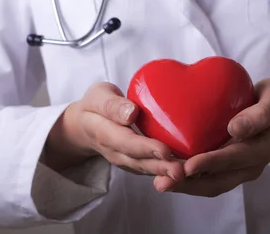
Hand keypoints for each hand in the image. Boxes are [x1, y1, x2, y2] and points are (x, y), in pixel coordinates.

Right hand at [44, 82, 184, 181]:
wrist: (84, 124)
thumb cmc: (95, 105)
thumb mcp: (98, 96)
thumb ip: (112, 105)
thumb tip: (131, 112)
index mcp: (102, 131)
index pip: (125, 142)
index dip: (145, 148)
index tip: (164, 150)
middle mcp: (113, 151)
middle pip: (137, 161)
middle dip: (160, 166)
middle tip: (181, 170)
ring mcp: (123, 160)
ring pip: (144, 168)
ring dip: (164, 173)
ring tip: (185, 173)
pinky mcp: (133, 163)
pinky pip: (148, 169)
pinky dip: (164, 172)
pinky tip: (183, 171)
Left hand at [152, 78, 269, 195]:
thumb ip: (260, 114)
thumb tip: (235, 128)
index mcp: (261, 149)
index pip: (233, 159)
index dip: (210, 164)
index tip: (188, 166)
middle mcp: (250, 165)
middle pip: (218, 180)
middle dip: (190, 183)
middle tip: (164, 181)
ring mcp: (239, 170)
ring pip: (211, 184)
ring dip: (186, 186)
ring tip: (161, 183)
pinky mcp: (228, 168)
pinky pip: (208, 179)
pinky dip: (188, 180)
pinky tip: (167, 175)